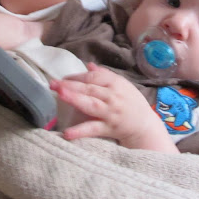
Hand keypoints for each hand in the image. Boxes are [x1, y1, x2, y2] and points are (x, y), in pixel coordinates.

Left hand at [50, 63, 177, 151]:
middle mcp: (113, 96)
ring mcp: (111, 112)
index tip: (63, 79)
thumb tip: (89, 66)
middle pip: (90, 88)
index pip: (94, 77)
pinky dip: (80, 131)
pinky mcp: (109, 128)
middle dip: (70, 85)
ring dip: (75, 98)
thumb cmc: (132, 104)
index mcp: (115, 83)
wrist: (145, 126)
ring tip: (60, 95)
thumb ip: (105, 75)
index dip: (77, 77)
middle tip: (53, 83)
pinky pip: (93, 129)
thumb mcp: (122, 85)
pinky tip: (67, 133)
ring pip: (91, 104)